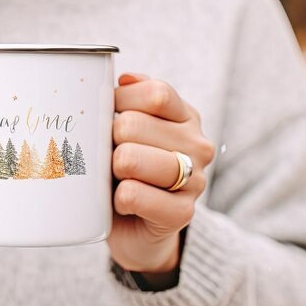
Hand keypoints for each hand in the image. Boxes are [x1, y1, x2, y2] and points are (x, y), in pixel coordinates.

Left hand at [108, 73, 214, 286]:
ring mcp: (195, 180)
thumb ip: (129, 99)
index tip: (110, 116)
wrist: (138, 228)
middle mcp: (197, 144)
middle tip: (111, 157)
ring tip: (116, 179)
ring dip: (110, 171)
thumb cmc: (126, 170)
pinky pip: (132, 194)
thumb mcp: (128, 129)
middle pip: (131, 125)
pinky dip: (118, 199)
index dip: (121, 101)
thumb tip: (125, 77)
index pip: (155, 93)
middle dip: (108, 142)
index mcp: (185, 116)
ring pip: (128, 159)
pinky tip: (123, 202)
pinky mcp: (182, 213)